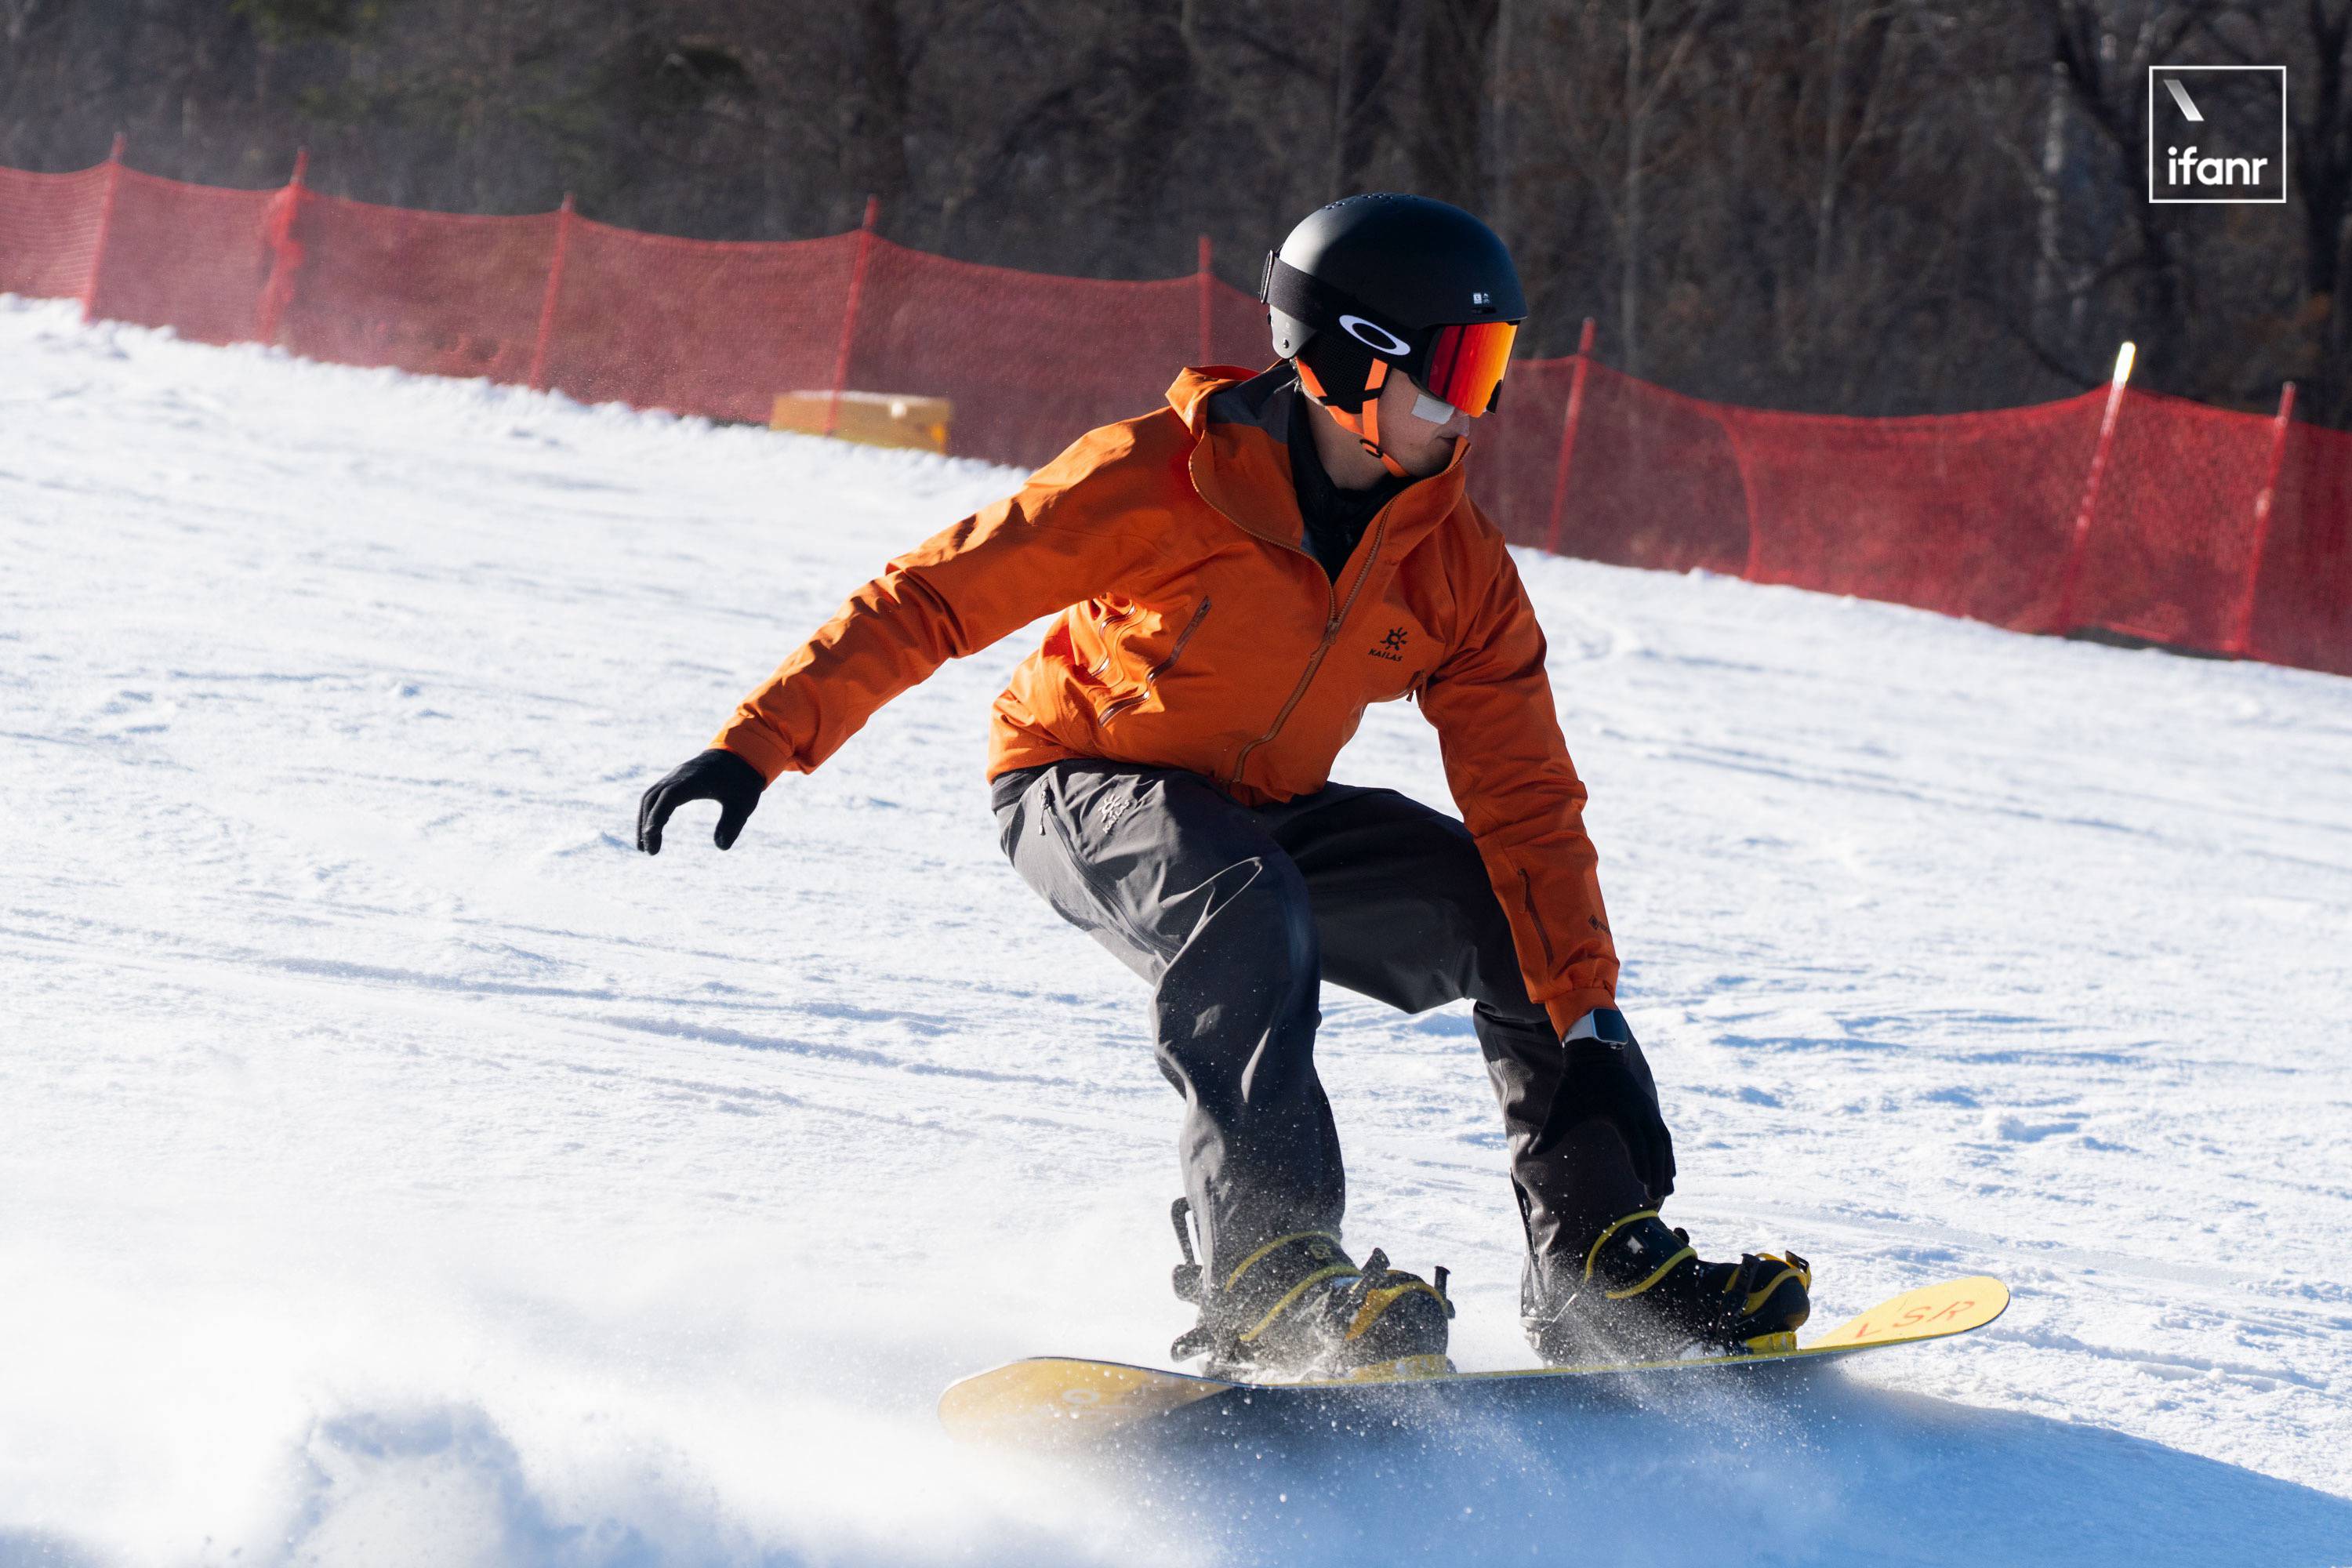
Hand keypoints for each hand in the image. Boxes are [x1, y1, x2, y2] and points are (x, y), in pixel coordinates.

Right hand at [637, 748, 764, 853]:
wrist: (739, 756)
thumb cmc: (742, 781)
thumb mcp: (743, 804)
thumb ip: (732, 824)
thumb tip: (722, 847)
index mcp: (695, 780)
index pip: (669, 796)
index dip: (658, 814)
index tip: (651, 834)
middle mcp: (679, 776)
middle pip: (653, 798)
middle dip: (646, 824)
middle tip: (649, 851)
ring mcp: (674, 776)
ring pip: (649, 797)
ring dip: (643, 820)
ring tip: (644, 847)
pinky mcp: (673, 779)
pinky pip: (654, 795)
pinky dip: (649, 812)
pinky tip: (651, 830)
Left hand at [1557, 1007, 1675, 1202]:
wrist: (1595, 1055)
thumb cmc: (1576, 1084)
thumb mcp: (1562, 1107)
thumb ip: (1551, 1132)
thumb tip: (1532, 1153)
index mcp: (1620, 1111)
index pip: (1635, 1141)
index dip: (1641, 1162)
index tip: (1643, 1183)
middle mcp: (1639, 1110)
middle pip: (1655, 1145)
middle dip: (1656, 1172)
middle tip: (1654, 1197)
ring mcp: (1647, 1109)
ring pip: (1663, 1141)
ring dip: (1666, 1166)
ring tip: (1667, 1190)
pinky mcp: (1649, 1109)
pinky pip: (1663, 1134)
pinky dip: (1667, 1153)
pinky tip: (1667, 1170)